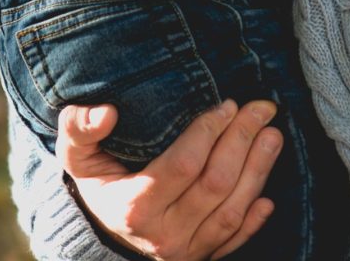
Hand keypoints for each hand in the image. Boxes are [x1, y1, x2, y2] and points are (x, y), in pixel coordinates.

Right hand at [56, 99, 282, 259]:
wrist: (100, 228)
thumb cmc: (96, 179)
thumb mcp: (76, 153)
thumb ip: (80, 128)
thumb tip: (107, 112)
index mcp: (134, 205)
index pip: (183, 165)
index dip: (209, 132)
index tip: (226, 104)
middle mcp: (162, 234)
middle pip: (215, 185)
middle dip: (243, 141)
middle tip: (261, 108)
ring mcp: (183, 252)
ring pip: (231, 211)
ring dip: (258, 171)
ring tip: (273, 136)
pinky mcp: (198, 259)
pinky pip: (232, 242)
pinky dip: (253, 220)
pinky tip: (268, 195)